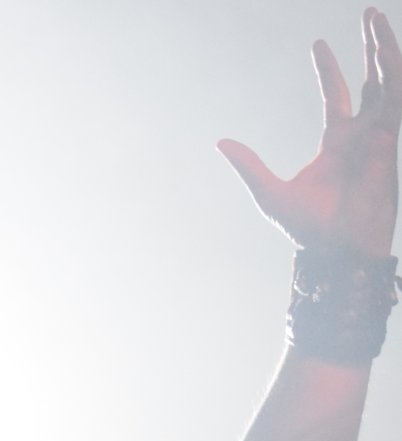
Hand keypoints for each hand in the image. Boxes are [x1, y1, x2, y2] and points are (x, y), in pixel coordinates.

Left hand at [220, 7, 401, 256]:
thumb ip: (249, 166)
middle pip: (371, 82)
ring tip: (377, 21)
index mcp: (336, 143)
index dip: (330, 70)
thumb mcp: (270, 192)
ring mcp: (380, 139)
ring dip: (386, 52)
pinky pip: (396, 104)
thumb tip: (220, 142)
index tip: (319, 44)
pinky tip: (389, 55)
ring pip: (388, 85)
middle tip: (369, 14)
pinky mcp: (391, 147)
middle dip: (371, 48)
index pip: (337, 97)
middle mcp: (362, 136)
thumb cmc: (307, 229)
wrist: (336, 252)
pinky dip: (394, 78)